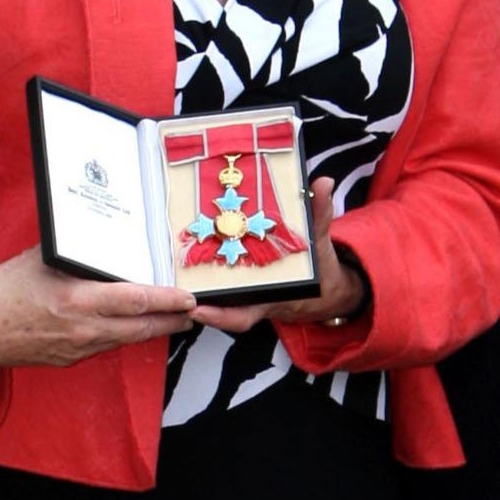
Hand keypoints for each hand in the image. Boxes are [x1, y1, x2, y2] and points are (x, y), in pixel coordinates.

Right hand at [0, 248, 195, 367]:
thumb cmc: (6, 286)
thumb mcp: (44, 258)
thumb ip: (78, 254)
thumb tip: (107, 241)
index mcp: (77, 300)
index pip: (135, 302)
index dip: (166, 301)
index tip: (188, 297)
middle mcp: (81, 330)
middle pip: (140, 328)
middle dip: (171, 320)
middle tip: (194, 311)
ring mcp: (76, 349)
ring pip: (126, 341)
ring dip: (152, 330)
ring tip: (174, 319)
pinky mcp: (68, 361)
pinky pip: (106, 347)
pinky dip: (125, 337)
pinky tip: (135, 327)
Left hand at [189, 177, 367, 334]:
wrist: (328, 289)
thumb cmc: (323, 269)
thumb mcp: (322, 242)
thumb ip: (321, 214)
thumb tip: (323, 184)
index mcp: (271, 297)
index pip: (242, 315)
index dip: (219, 315)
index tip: (199, 309)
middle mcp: (254, 299)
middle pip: (219, 308)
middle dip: (196, 301)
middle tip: (173, 289)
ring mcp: (245, 292)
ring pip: (216, 296)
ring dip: (194, 285)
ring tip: (171, 269)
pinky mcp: (240, 282)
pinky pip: (219, 282)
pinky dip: (203, 269)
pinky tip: (186, 252)